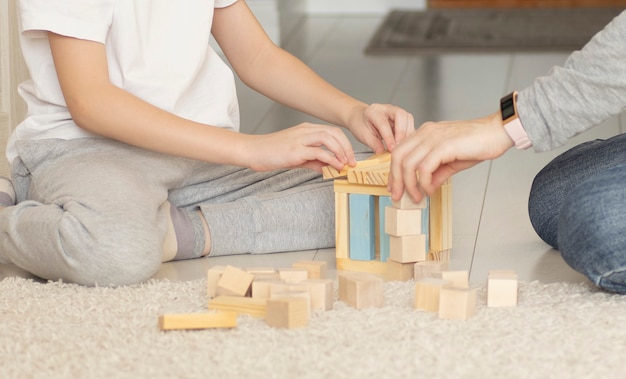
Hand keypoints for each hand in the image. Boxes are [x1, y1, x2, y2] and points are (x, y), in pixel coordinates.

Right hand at [244, 123, 356, 171]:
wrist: (253, 151)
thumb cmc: (272, 153)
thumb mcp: (297, 157)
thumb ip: (313, 161)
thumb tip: (327, 168)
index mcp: (306, 130)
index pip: (332, 131)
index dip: (344, 144)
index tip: (349, 158)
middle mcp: (305, 131)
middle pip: (334, 132)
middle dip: (347, 147)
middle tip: (351, 162)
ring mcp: (300, 139)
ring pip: (329, 138)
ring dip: (341, 152)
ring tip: (345, 164)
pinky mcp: (296, 149)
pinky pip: (319, 151)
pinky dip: (330, 159)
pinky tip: (334, 167)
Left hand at [347, 103, 414, 153]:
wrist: (359, 117)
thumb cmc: (360, 124)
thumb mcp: (362, 135)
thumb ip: (373, 144)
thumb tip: (382, 152)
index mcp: (374, 111)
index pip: (384, 124)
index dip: (389, 138)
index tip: (391, 149)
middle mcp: (387, 108)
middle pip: (401, 115)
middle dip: (402, 132)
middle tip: (399, 146)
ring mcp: (395, 111)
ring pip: (408, 118)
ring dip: (407, 133)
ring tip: (403, 146)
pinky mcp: (401, 117)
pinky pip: (409, 124)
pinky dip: (409, 134)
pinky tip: (405, 144)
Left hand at [388, 112, 514, 201]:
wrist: (497, 133)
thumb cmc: (477, 143)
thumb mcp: (451, 161)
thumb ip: (437, 173)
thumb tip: (426, 187)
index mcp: (425, 133)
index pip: (400, 151)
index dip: (394, 171)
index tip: (394, 187)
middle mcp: (426, 132)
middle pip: (398, 156)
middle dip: (395, 179)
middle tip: (398, 196)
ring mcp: (434, 137)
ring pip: (408, 163)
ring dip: (409, 184)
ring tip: (416, 196)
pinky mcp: (444, 145)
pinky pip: (425, 167)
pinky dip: (424, 182)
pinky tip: (429, 190)